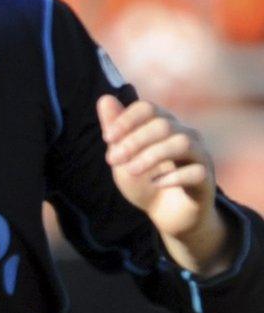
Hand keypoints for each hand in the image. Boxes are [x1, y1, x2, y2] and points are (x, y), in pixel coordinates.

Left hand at [97, 95, 228, 272]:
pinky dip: (173, 177)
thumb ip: (115, 130)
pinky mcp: (207, 179)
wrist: (166, 214)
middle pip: (163, 124)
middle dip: (134, 141)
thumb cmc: (143, 180)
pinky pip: (197, 171)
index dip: (126, 120)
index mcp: (163, 125)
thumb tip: (104, 98)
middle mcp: (185, 134)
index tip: (107, 139)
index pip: (148, 108)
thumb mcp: (123, 156)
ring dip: (152, 156)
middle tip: (112, 160)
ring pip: (182, 142)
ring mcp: (199, 155)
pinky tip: (156, 184)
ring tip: (132, 171)